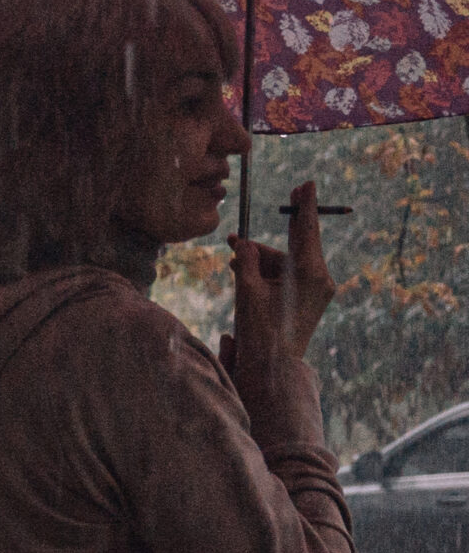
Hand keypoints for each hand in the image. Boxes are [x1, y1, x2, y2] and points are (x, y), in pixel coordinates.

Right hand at [222, 181, 335, 381]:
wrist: (272, 369)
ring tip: (232, 263)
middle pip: (291, 247)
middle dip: (268, 240)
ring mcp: (318, 291)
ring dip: (259, 262)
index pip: (306, 229)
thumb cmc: (259, 331)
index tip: (307, 184)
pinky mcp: (311, 301)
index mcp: (309, 272)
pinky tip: (244, 276)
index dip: (305, 205)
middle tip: (261, 219)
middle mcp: (319, 278)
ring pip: (285, 263)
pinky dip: (267, 275)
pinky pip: (288, 277)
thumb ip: (246, 260)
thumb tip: (243, 242)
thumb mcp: (247, 290)